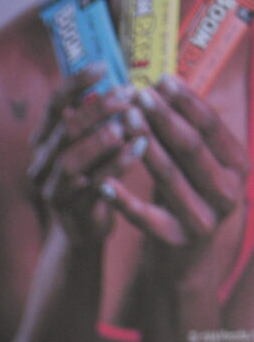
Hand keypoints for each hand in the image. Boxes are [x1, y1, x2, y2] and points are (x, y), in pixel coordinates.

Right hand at [26, 65, 144, 246]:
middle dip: (97, 108)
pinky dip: (116, 165)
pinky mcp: (73, 210)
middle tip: (127, 94)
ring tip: (129, 124)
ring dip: (102, 139)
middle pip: (65, 129)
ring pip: (72, 160)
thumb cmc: (94, 175)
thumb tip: (127, 80)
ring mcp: (55, 188)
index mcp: (45, 140)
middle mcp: (43, 163)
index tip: (102, 67)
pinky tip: (138, 148)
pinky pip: (93, 185)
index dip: (76, 83)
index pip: (54, 104)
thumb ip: (100, 118)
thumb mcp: (91, 143)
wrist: (84, 226)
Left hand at [104, 75, 247, 260]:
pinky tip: (103, 182)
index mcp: (238, 166)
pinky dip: (122, 199)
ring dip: (143, 146)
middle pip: (191, 148)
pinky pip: (144, 216)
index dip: (186, 102)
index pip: (211, 127)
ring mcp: (203, 219)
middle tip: (137, 95)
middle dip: (163, 118)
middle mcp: (228, 192)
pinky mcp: (175, 240)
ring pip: (169, 176)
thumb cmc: (189, 197)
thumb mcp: (198, 165)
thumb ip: (187, 133)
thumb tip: (162, 84)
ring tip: (122, 122)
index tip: (161, 80)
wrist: (186, 261)